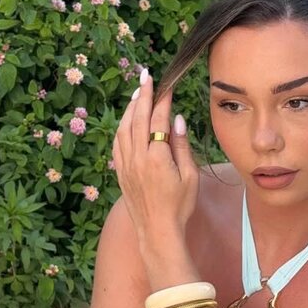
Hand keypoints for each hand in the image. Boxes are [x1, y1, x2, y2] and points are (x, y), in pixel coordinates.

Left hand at [111, 67, 199, 241]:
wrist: (158, 231)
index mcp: (158, 158)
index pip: (158, 120)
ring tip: (137, 94)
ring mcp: (126, 165)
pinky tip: (126, 120)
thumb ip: (181, 146)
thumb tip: (175, 120)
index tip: (167, 85)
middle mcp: (138, 158)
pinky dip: (122, 127)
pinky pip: (117, 144)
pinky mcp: (121, 173)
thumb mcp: (190, 176)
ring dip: (130, 108)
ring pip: (124, 128)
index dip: (162, 100)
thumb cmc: (179, 206)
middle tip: (146, 76)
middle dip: (142, 95)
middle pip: (138, 118)